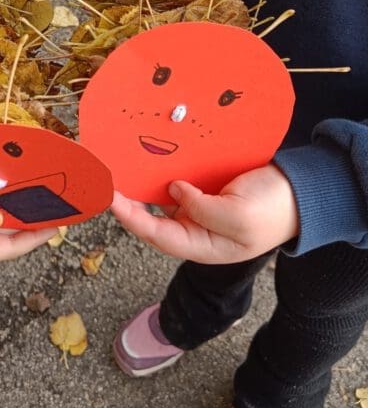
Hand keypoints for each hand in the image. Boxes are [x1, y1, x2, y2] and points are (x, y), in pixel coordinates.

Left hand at [111, 163, 298, 263]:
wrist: (302, 193)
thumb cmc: (273, 210)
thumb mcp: (238, 216)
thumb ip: (202, 209)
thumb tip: (173, 191)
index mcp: (203, 246)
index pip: (156, 235)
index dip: (130, 218)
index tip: (111, 197)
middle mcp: (196, 231)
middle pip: (152, 221)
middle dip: (128, 204)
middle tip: (105, 182)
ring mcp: (200, 210)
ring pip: (161, 202)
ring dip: (141, 189)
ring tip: (119, 171)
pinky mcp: (207, 191)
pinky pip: (177, 186)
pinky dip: (160, 176)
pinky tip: (146, 162)